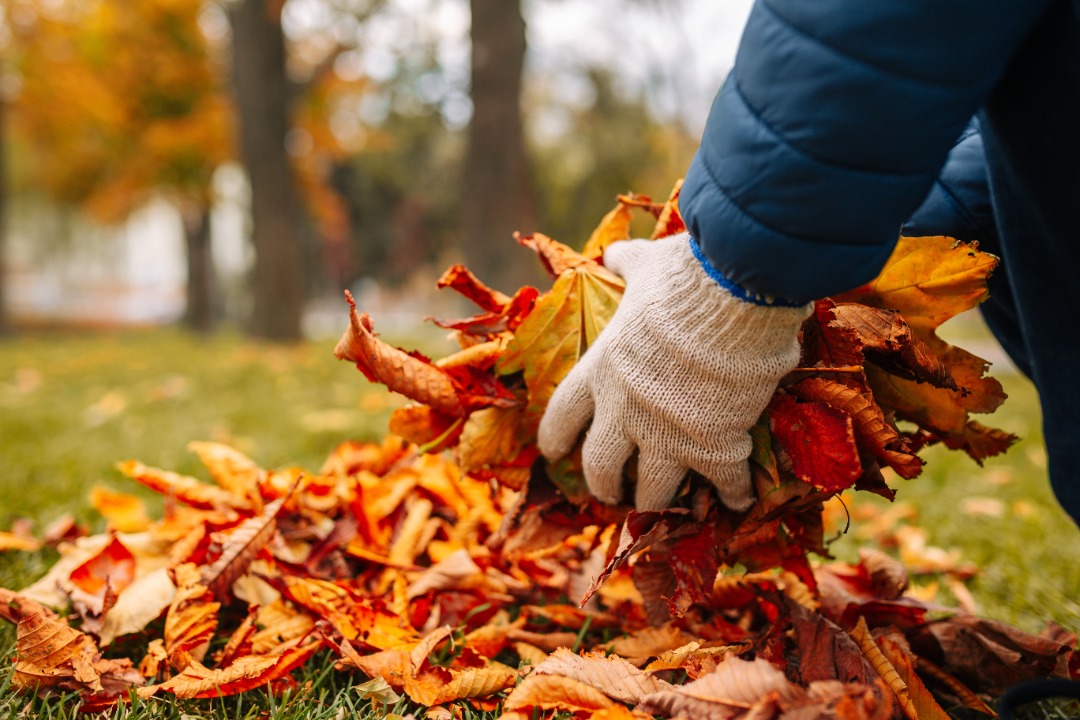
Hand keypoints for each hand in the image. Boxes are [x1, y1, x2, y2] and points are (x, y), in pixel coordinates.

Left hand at [537, 234, 809, 510]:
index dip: (555, 437)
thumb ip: (627, 264)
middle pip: (601, 466)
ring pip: (652, 491)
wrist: (734, 297)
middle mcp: (626, 411)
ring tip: (661, 508)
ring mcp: (669, 434)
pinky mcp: (715, 446)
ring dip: (655, 503)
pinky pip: (723, 485)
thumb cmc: (683, 278)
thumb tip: (614, 252)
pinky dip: (730, 497)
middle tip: (611, 493)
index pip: (563, 414)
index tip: (552, 453)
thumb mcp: (646, 266)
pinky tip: (735, 504)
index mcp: (603, 371)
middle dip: (603, 485)